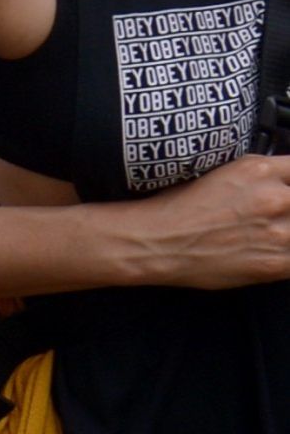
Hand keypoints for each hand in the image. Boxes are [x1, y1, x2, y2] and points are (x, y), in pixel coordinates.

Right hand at [119, 154, 289, 287]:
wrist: (157, 242)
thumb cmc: (178, 207)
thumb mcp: (222, 174)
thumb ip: (260, 177)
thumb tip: (283, 183)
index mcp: (258, 170)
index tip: (286, 190)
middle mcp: (273, 198)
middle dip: (288, 208)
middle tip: (277, 216)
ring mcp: (278, 233)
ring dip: (289, 230)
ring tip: (273, 234)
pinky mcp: (276, 263)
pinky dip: (288, 255)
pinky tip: (275, 253)